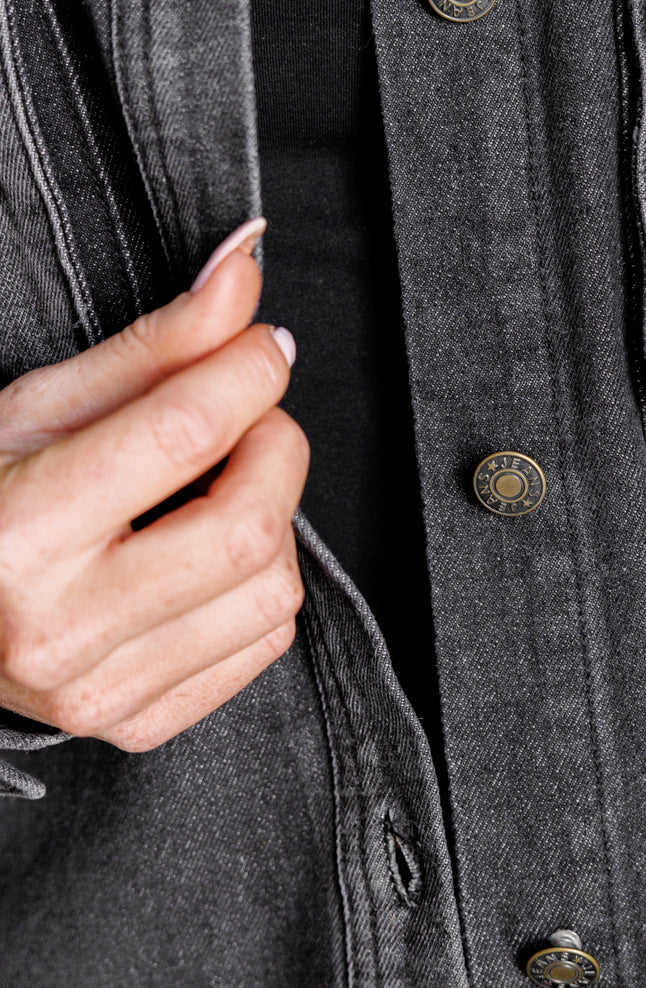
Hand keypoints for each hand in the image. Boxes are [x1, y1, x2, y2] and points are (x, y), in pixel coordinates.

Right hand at [0, 220, 308, 750]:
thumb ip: (159, 341)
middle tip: (247, 418)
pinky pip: (264, 645)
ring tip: (219, 488)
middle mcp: (57, 627)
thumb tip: (248, 263)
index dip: (248, 372)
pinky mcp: (137, 725)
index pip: (181, 435)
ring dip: (275, 519)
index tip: (262, 349)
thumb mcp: (44, 405)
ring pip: (274, 593)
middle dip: (277, 449)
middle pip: (248, 526)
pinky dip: (263, 583)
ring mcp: (99, 692)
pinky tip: (208, 554)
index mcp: (17, 532)